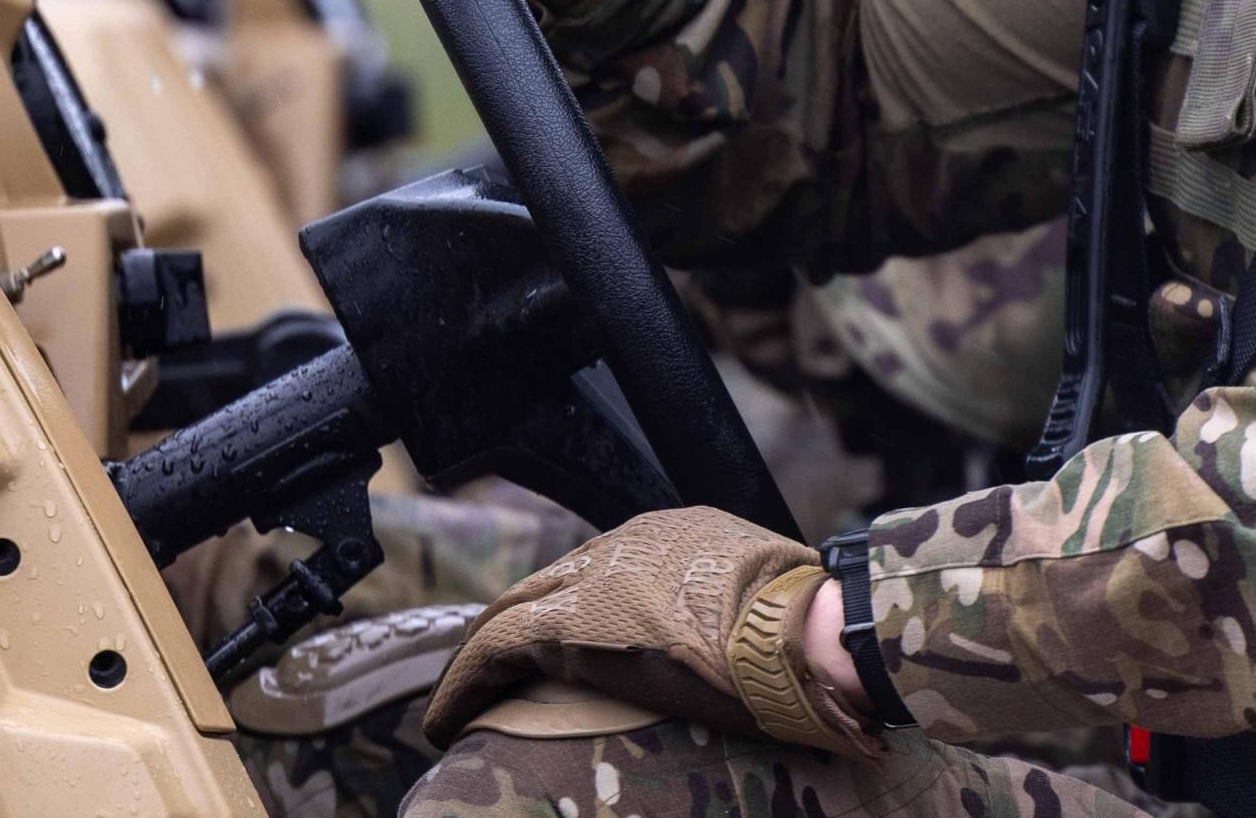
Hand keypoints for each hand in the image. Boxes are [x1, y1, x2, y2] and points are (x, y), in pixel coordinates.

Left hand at [418, 506, 883, 757]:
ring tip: (463, 701)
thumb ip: (749, 620)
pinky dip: (465, 683)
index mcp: (679, 534)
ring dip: (485, 656)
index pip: (606, 570)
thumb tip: (765, 661)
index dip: (575, 608)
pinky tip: (445, 720)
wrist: (801, 633)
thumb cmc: (810, 634)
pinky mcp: (568, 624)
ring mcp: (596, 574)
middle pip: (549, 582)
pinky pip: (494, 648)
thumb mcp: (779, 609)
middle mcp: (629, 540)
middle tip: (494, 673)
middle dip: (517, 626)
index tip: (562, 649)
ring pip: (513, 610)